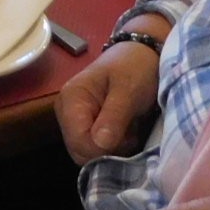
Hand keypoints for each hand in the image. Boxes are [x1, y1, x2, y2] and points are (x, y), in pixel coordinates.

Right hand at [58, 29, 165, 162]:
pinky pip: (96, 149)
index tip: (127, 137)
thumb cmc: (135, 67)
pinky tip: (126, 131)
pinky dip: (114, 147)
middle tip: (130, 133)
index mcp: (70, 100)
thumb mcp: (128, 89)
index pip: (78, 142)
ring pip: (89, 154)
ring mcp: (75, 121)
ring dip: (113, 149)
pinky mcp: (86, 127)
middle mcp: (66, 113)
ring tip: (130, 129)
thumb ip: (114, 116)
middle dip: (108, 150)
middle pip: (80, 151)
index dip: (102, 148)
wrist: (143, 55)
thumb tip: (100, 144)